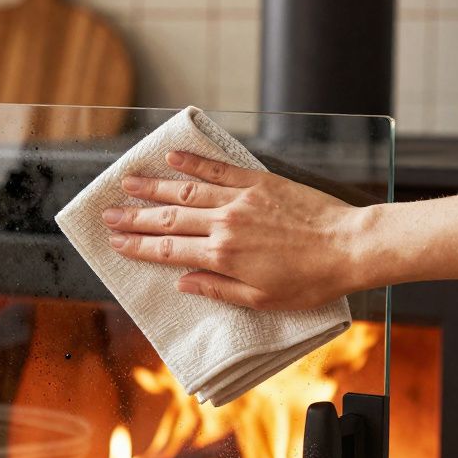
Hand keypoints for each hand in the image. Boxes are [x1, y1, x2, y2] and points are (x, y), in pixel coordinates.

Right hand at [102, 150, 372, 310]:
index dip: (139, 246)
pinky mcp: (259, 182)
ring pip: (186, 190)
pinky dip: (193, 163)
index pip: (169, 249)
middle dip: (134, 217)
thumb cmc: (310, 281)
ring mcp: (241, 199)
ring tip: (126, 182)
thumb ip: (217, 289)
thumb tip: (182, 283)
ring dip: (153, 187)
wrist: (349, 247)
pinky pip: (218, 169)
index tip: (116, 243)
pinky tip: (172, 158)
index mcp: (223, 256)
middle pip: (169, 218)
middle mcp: (225, 224)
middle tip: (108, 214)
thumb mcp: (262, 299)